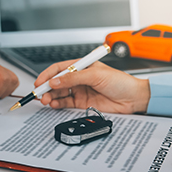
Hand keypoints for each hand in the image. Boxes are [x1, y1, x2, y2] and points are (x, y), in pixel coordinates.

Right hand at [34, 60, 150, 113]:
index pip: (60, 69)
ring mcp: (80, 91)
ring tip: (46, 100)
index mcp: (82, 67)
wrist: (132, 98)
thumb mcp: (95, 75)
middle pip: (57, 82)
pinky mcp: (82, 103)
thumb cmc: (120, 82)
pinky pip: (66, 103)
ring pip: (60, 93)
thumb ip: (74, 78)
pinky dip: (58, 103)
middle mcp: (79, 79)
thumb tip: (56, 81)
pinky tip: (54, 104)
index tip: (39, 82)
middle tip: (40, 94)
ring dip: (51, 96)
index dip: (48, 74)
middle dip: (47, 88)